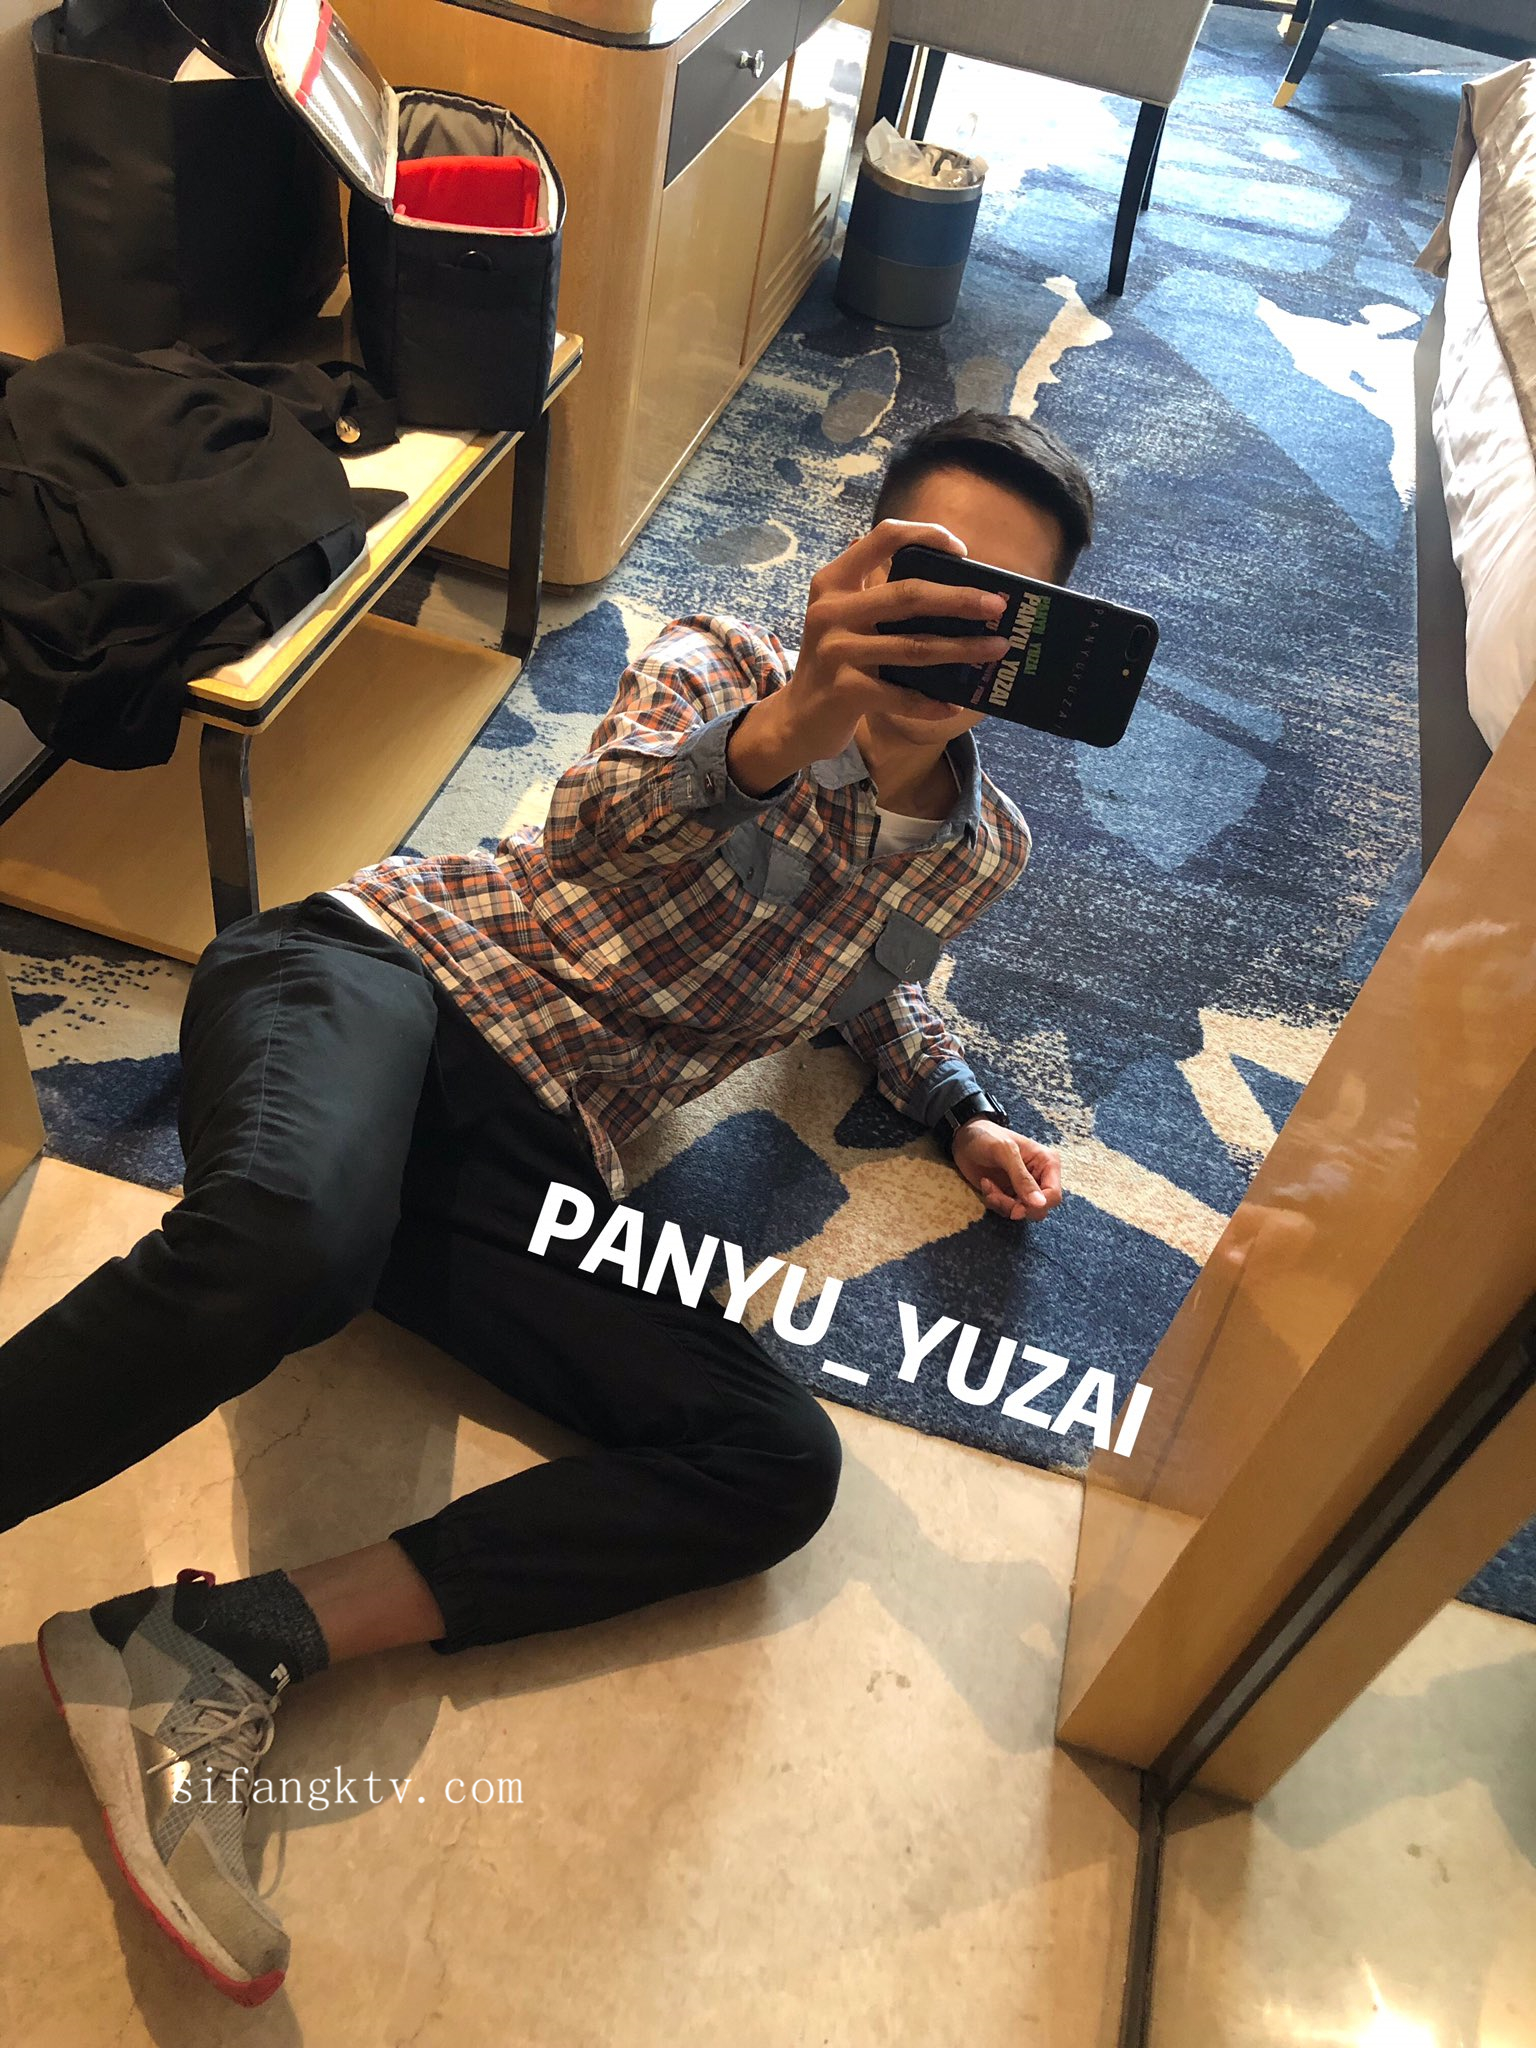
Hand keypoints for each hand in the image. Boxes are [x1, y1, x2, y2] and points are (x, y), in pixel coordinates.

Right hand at [725, 520, 1010, 793]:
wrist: (798, 717)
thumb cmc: (835, 660)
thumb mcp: (844, 614)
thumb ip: (878, 588)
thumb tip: (948, 569)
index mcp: (834, 581)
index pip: (884, 537)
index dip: (927, 535)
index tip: (962, 552)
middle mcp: (831, 610)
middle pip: (909, 595)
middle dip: (961, 599)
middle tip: (998, 606)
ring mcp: (836, 650)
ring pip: (914, 647)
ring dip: (962, 649)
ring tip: (997, 649)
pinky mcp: (845, 691)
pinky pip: (901, 695)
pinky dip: (931, 702)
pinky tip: (955, 704)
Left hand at [951, 1121, 1063, 1221]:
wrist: (964, 1138)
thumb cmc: (987, 1137)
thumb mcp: (1005, 1152)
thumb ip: (1022, 1178)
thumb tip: (1040, 1204)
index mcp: (1047, 1163)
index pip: (1053, 1195)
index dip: (1037, 1206)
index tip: (1016, 1209)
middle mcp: (1040, 1177)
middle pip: (1039, 1208)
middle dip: (1016, 1207)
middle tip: (995, 1195)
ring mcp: (1025, 1188)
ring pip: (1023, 1212)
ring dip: (1002, 1204)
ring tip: (988, 1186)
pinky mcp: (1010, 1195)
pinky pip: (1008, 1211)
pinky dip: (995, 1203)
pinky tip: (986, 1185)